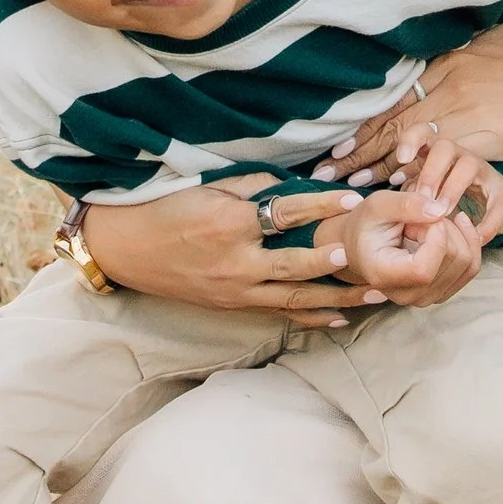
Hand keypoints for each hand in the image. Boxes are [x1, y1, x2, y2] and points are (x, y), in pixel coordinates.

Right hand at [82, 175, 381, 329]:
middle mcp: (236, 261)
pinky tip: (339, 319)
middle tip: (375, 257)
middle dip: (338, 261)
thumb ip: (252, 186)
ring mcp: (236, 289)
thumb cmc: (165, 208)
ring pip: (295, 297)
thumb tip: (294, 184)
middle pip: (298, 264)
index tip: (353, 198)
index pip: (285, 212)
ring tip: (375, 295)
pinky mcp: (233, 305)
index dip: (321, 205)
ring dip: (338, 299)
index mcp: (230, 222)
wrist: (127, 247)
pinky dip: (310, 317)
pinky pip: (279, 313)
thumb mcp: (207, 187)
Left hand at [320, 28, 502, 198]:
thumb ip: (473, 48)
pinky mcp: (480, 135)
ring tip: (347, 184)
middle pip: (392, 117)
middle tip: (326, 168)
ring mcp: (464, 107)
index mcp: (453, 59)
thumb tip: (454, 47)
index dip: (366, 121)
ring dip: (372, 165)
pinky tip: (391, 184)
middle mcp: (450, 79)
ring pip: (405, 138)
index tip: (339, 142)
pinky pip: (434, 155)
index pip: (396, 94)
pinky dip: (410, 171)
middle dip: (356, 147)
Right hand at [339, 183, 485, 308]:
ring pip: (467, 263)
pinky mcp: (441, 292)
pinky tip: (452, 225)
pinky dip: (468, 241)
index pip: (425, 268)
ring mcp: (426, 298)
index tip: (426, 216)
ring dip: (457, 233)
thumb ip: (407, 204)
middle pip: (453, 261)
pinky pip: (471, 268)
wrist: (363, 244)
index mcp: (384, 276)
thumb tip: (440, 210)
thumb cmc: (367, 225)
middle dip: (446, 227)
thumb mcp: (378, 205)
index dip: (436, 238)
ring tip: (431, 222)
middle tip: (422, 216)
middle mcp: (407, 296)